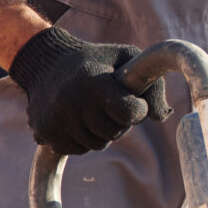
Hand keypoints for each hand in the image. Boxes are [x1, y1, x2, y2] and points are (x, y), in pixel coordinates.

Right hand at [10, 29, 161, 155]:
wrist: (46, 62)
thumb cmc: (95, 60)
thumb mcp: (126, 58)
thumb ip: (151, 83)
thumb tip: (162, 115)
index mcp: (93, 84)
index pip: (129, 113)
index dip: (137, 108)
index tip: (132, 99)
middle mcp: (71, 105)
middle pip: (114, 132)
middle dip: (118, 120)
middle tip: (109, 102)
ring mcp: (56, 122)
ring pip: (97, 144)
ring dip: (100, 130)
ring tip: (91, 108)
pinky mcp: (45, 134)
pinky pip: (78, 149)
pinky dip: (82, 138)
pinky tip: (77, 118)